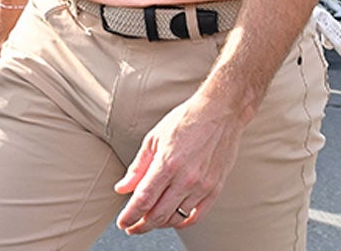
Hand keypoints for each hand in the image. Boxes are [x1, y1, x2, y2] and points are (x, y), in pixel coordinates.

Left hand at [113, 92, 244, 233]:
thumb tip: (122, 188)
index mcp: (167, 164)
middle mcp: (185, 178)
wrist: (218, 113)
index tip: (122, 222)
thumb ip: (138, 167)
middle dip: (142, 225)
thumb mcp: (153, 139)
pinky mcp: (216, 188)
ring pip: (177, 217)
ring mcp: (203, 185)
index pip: (143, 199)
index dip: (130, 215)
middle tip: (132, 227)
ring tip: (150, 221)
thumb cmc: (184, 121)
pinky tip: (173, 220)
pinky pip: (197, 215)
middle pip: (159, 214)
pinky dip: (183, 222)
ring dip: (161, 223)